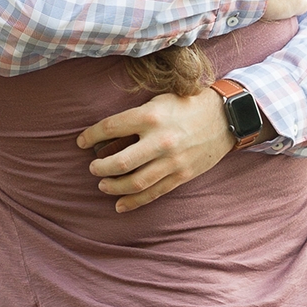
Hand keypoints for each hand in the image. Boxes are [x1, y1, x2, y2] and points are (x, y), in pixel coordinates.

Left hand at [78, 87, 232, 211]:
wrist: (226, 116)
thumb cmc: (188, 104)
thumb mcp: (159, 101)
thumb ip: (136, 118)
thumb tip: (108, 136)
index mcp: (149, 116)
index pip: (110, 128)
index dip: (90, 136)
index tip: (80, 142)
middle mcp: (159, 140)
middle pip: (119, 163)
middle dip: (99, 168)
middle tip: (93, 168)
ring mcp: (172, 161)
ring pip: (134, 183)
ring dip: (113, 187)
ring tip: (103, 185)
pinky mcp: (182, 175)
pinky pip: (153, 193)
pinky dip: (133, 202)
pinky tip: (120, 205)